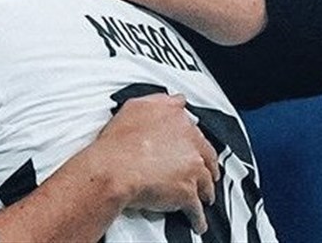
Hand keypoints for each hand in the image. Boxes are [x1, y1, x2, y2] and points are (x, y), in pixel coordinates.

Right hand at [93, 94, 218, 234]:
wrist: (113, 168)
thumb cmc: (118, 141)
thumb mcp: (136, 106)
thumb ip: (161, 101)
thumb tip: (177, 100)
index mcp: (178, 121)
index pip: (197, 133)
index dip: (196, 144)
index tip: (197, 151)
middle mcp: (190, 142)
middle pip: (207, 158)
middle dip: (208, 168)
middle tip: (205, 175)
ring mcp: (191, 168)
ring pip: (206, 183)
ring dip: (205, 191)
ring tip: (204, 198)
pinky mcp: (187, 193)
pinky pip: (197, 209)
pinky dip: (198, 218)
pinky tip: (197, 221)